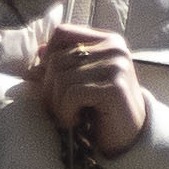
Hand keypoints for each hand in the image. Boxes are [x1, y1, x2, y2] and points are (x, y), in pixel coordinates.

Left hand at [22, 25, 150, 157]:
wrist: (129, 136)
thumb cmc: (100, 108)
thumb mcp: (80, 82)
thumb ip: (63, 64)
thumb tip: (39, 51)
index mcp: (106, 40)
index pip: (62, 33)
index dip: (48, 58)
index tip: (51, 83)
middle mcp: (113, 48)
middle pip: (56, 60)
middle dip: (48, 90)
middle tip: (57, 109)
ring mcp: (116, 65)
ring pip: (61, 78)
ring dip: (56, 105)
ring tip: (68, 116)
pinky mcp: (115, 87)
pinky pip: (72, 94)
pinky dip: (66, 112)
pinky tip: (75, 121)